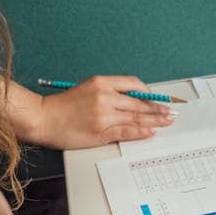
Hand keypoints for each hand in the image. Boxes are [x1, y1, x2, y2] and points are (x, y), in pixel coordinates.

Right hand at [33, 75, 176, 147]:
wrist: (43, 119)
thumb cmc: (63, 107)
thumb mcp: (87, 89)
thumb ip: (109, 93)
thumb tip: (131, 100)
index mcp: (101, 83)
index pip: (133, 84)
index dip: (149, 93)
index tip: (157, 99)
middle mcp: (104, 97)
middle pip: (139, 102)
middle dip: (158, 108)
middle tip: (171, 112)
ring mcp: (104, 115)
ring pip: (136, 116)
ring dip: (156, 120)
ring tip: (168, 121)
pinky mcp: (101, 131)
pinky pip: (127, 130)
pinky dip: (141, 131)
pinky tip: (151, 131)